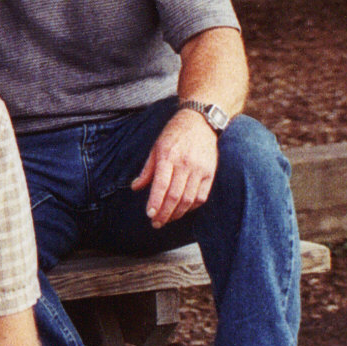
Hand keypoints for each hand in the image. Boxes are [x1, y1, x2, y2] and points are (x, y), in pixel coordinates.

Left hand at [131, 109, 218, 227]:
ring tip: (167, 219)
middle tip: (156, 223)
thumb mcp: (156, 147)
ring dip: (177, 213)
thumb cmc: (174, 134)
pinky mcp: (210, 173)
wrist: (200, 122)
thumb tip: (135, 187)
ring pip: (189, 199)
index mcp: (168, 157)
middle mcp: (185, 164)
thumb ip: (147, 169)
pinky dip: (192, 207)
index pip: (161, 185)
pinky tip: (183, 210)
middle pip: (175, 196)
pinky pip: (202, 196)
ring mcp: (200, 169)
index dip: (155, 203)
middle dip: (164, 213)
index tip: (150, 215)